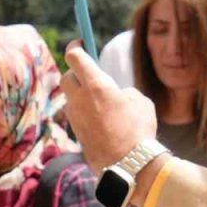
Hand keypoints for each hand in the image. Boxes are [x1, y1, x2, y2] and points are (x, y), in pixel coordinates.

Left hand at [61, 43, 158, 173]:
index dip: (75, 47)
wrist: (127, 163)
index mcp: (96, 85)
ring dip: (81, 94)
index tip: (80, 43)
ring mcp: (74, 117)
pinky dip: (84, 112)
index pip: (75, 57)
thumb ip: (122, 92)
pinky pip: (76, 114)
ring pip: (71, 97)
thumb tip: (115, 95)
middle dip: (76, 72)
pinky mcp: (75, 132)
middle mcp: (79, 99)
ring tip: (102, 100)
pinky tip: (101, 119)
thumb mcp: (139, 100)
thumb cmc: (138, 129)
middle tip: (89, 73)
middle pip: (67, 77)